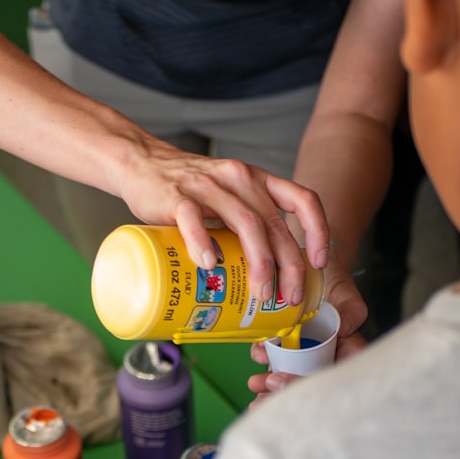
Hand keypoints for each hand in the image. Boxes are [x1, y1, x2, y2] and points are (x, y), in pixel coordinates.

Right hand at [115, 139, 330, 307]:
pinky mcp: (175, 196)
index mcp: (256, 179)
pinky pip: (193, 220)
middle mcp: (238, 179)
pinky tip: (210, 266)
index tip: (318, 263)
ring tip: (260, 292)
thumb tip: (268, 272)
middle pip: (274, 223)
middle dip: (289, 264)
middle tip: (288, 296)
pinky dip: (203, 244)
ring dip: (258, 262)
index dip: (317, 231)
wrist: (140, 162)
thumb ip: (247, 220)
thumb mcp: (228, 194)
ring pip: (245, 223)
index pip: (301, 199)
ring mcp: (206, 187)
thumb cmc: (187, 187)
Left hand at [246, 290, 368, 406]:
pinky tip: (257, 353)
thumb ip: (352, 309)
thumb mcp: (346, 292)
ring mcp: (302, 352)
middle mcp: (323, 356)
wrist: (309, 264)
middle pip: (306, 383)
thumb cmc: (332, 280)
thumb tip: (348, 328)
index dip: (313, 386)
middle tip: (265, 390)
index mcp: (344, 350)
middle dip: (284, 392)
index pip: (333, 377)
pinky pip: (273, 359)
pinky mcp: (284, 345)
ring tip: (254, 384)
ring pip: (287, 376)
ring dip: (268, 386)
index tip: (289, 382)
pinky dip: (263, 359)